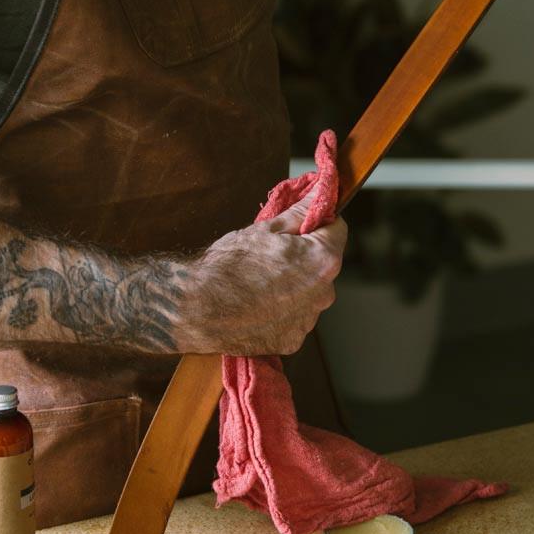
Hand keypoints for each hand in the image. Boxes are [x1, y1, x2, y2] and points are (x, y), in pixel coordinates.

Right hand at [175, 190, 346, 355]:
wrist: (195, 308)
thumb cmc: (227, 264)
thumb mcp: (266, 229)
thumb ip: (302, 211)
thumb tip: (324, 191)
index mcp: (323, 260)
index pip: (337, 230)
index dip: (317, 224)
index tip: (298, 227)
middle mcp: (325, 293)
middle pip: (323, 265)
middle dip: (305, 258)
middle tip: (270, 256)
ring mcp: (308, 321)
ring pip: (309, 294)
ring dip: (294, 287)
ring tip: (259, 284)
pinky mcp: (292, 341)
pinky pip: (294, 319)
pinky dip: (281, 313)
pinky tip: (257, 306)